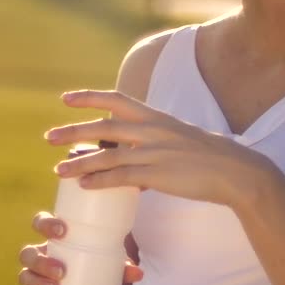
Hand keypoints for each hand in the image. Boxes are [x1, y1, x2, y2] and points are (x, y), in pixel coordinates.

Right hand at [18, 211, 144, 284]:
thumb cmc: (101, 270)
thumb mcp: (111, 266)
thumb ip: (122, 268)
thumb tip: (136, 273)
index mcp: (57, 241)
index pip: (41, 224)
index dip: (45, 224)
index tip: (61, 231)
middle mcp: (43, 256)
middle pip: (28, 253)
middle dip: (42, 261)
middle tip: (61, 271)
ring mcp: (38, 278)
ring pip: (25, 275)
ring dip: (37, 281)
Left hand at [45, 90, 278, 208]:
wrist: (235, 171)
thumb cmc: (208, 158)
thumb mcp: (178, 139)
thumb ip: (153, 143)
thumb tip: (131, 162)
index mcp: (156, 117)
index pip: (117, 99)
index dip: (89, 98)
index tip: (65, 99)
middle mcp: (152, 130)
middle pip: (103, 127)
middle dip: (73, 131)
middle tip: (49, 137)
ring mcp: (154, 152)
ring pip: (107, 155)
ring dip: (79, 163)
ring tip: (58, 170)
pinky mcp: (158, 174)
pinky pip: (120, 178)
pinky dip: (100, 181)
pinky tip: (84, 186)